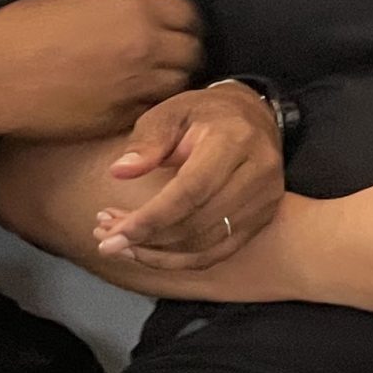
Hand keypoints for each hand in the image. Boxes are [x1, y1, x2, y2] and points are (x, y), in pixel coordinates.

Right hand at [0, 0, 203, 141]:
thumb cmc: (18, 31)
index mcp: (135, 9)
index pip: (189, 13)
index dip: (184, 20)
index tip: (173, 26)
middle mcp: (145, 47)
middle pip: (193, 51)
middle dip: (185, 51)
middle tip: (167, 55)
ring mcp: (136, 86)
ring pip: (180, 85)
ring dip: (173, 81)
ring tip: (153, 80)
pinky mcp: (121, 119)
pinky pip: (153, 112)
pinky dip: (151, 107)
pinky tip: (132, 102)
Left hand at [89, 83, 284, 268]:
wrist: (251, 117)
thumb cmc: (203, 114)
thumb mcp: (171, 112)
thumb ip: (147, 142)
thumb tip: (120, 172)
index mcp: (234, 139)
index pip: (192, 189)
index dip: (152, 217)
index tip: (115, 233)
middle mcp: (258, 172)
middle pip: (198, 222)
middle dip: (147, 237)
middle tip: (107, 239)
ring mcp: (265, 199)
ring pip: (206, 244)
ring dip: (158, 252)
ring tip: (121, 244)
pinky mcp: (262, 218)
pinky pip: (217, 253)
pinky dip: (179, 260)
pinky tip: (149, 253)